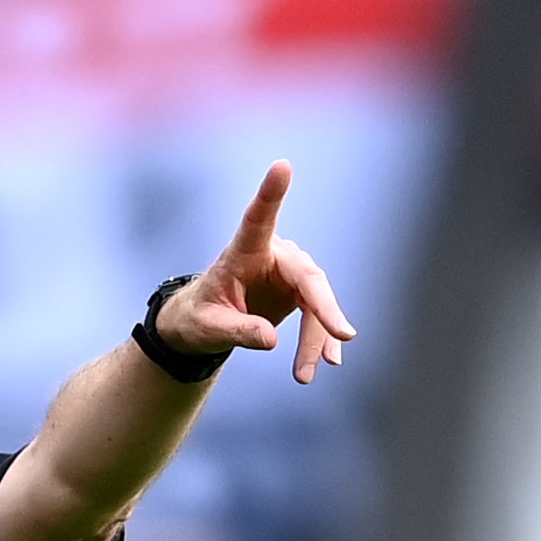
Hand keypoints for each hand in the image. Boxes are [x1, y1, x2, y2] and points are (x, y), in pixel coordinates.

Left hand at [157, 161, 356, 383]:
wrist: (202, 325)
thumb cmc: (198, 318)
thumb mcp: (210, 328)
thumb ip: (238, 331)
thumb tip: (271, 340)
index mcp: (244, 251)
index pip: (258, 219)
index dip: (271, 194)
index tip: (282, 166)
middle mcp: (273, 254)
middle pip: (308, 278)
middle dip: (325, 310)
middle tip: (343, 336)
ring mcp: (290, 272)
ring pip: (316, 302)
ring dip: (317, 339)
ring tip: (305, 375)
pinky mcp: (298, 291)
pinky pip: (317, 315)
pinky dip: (321, 340)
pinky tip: (329, 361)